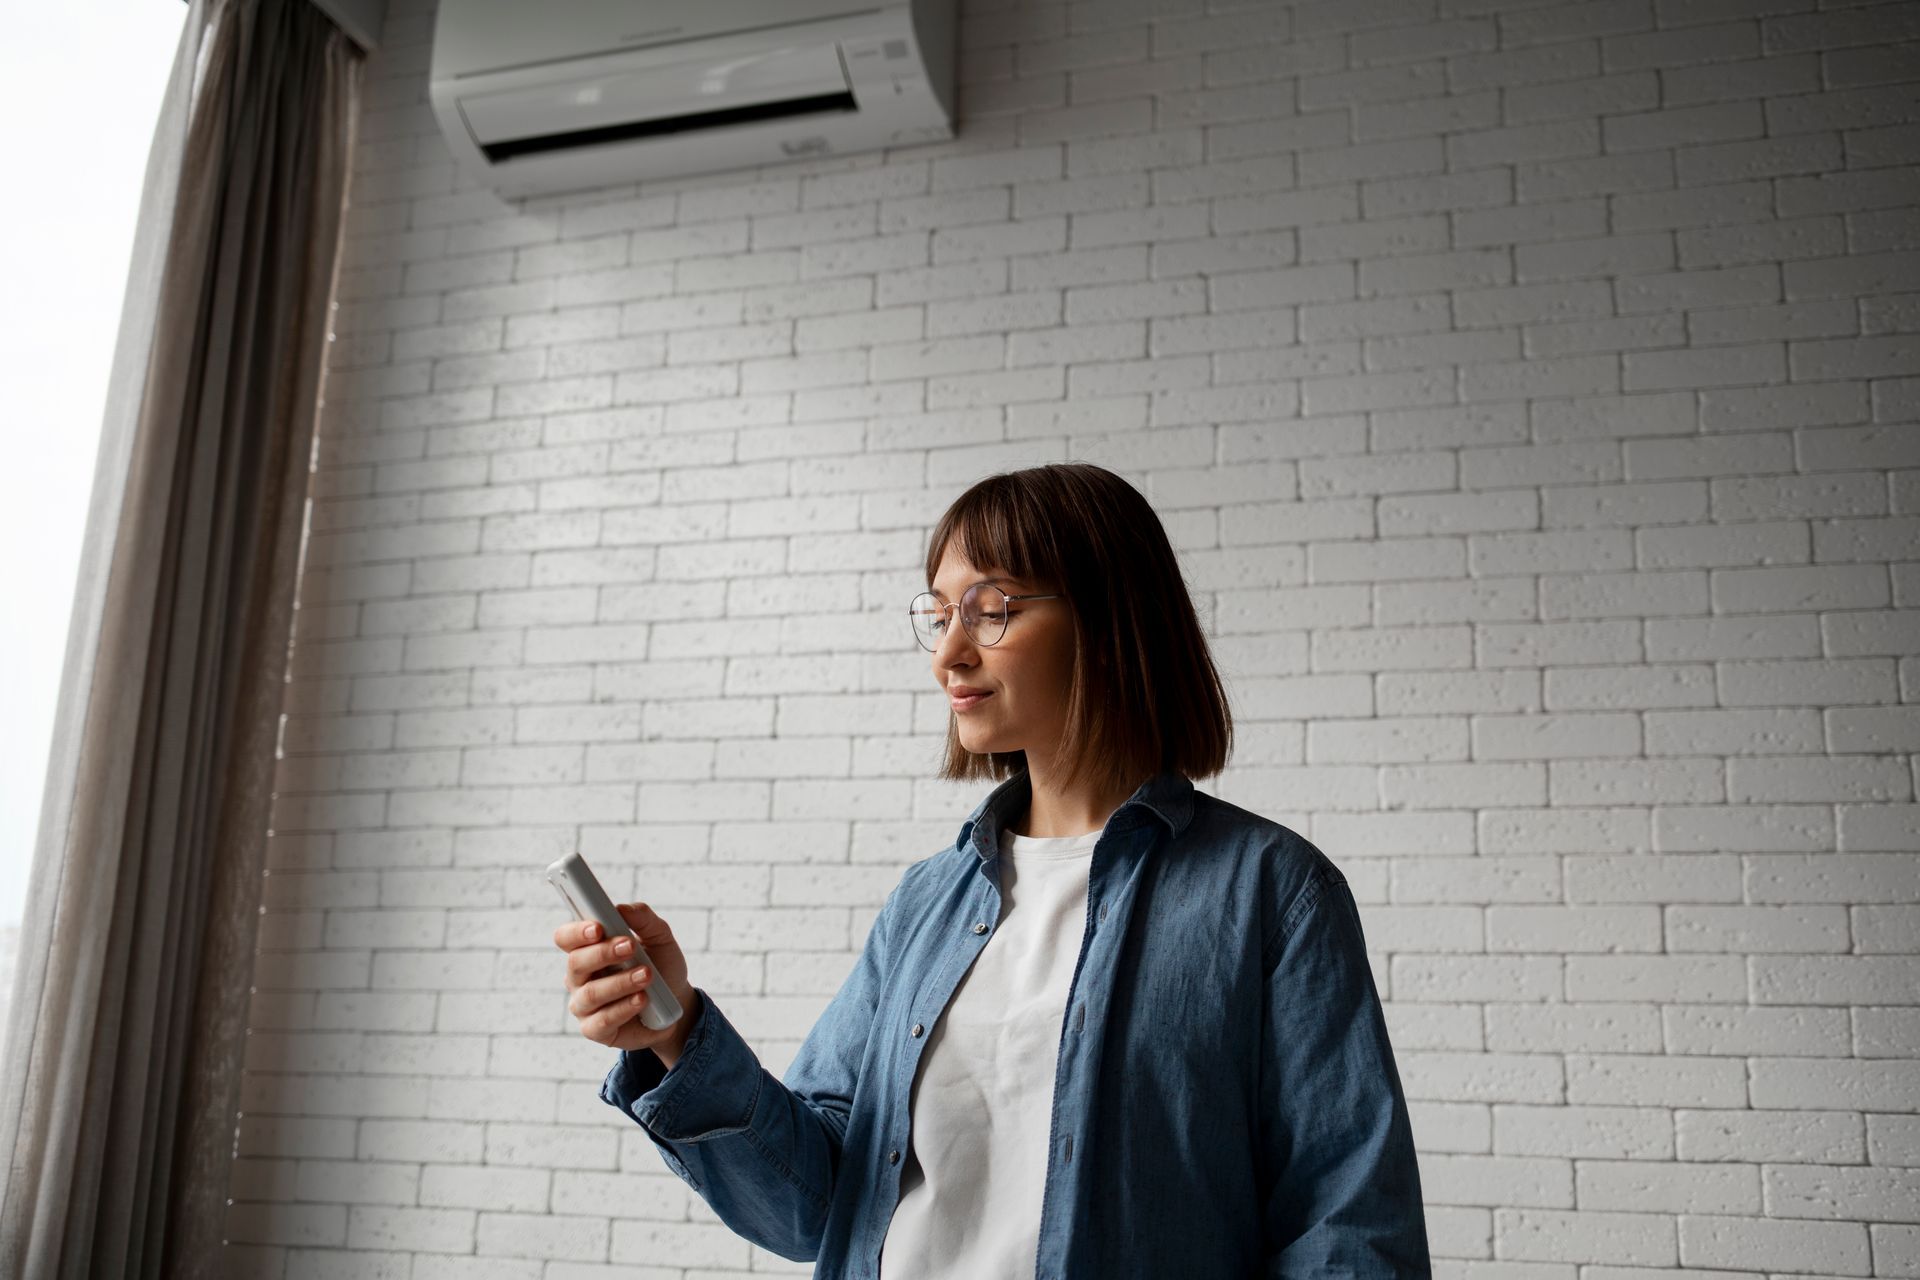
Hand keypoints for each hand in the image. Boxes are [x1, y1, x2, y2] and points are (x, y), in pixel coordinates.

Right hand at [556, 902, 700, 1063]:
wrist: (678, 1004)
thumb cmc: (662, 966)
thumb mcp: (660, 938)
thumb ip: (643, 920)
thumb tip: (624, 908)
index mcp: (588, 949)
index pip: (566, 937)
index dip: (576, 931)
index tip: (598, 927)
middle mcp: (580, 977)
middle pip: (575, 963)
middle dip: (603, 953)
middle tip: (630, 946)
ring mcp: (584, 1005)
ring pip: (590, 993)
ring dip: (620, 982)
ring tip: (647, 975)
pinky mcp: (596, 1029)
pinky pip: (602, 1020)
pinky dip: (624, 1008)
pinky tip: (642, 999)